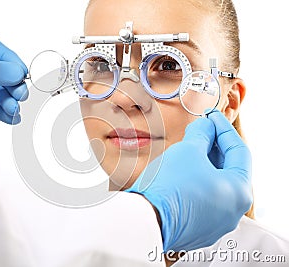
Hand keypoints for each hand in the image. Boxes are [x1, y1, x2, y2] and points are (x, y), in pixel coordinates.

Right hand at [126, 111, 251, 251]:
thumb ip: (202, 133)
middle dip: (214, 147)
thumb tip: (206, 126)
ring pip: (216, 186)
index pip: (239, 151)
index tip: (212, 116)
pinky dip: (198, 183)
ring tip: (189, 149)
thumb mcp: (187, 150)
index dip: (223, 128)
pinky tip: (183, 171)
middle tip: (200, 130)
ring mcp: (216, 223)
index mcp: (239, 191)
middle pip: (229, 170)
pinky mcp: (199, 230)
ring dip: (205, 165)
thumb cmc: (169, 186)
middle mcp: (233, 211)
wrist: (144, 219)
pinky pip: (204, 201)